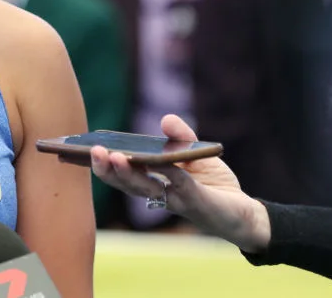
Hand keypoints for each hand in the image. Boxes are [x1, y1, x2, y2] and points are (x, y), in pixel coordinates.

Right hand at [89, 114, 271, 252]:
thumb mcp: (196, 154)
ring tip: (114, 157)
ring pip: (146, 189)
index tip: (86, 149)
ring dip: (128, 174)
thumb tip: (166, 118)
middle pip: (126, 184)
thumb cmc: (215, 185)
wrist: (245, 214)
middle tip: (93, 152)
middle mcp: (159, 195)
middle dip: (108, 169)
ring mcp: (176, 201)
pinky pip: (182, 186)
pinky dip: (170, 173)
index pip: (123, 174)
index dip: (104, 164)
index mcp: (153, 182)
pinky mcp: (198, 203)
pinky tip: (161, 161)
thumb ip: (181, 136)